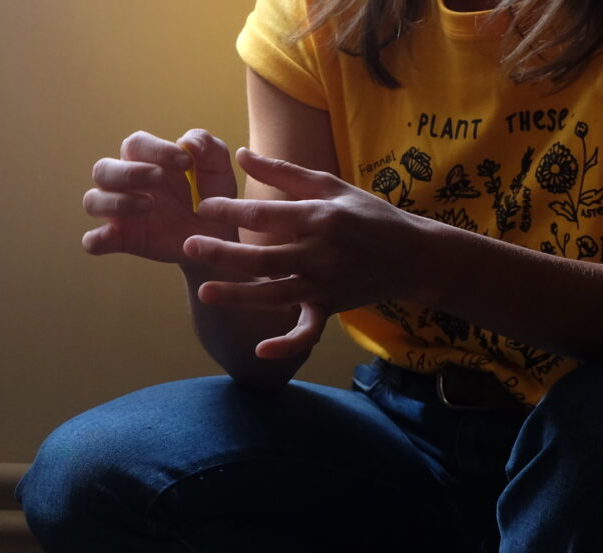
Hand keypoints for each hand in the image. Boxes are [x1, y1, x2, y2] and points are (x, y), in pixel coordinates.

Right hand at [83, 129, 237, 262]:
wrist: (216, 236)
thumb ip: (207, 146)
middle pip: (102, 169)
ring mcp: (120, 213)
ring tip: (149, 206)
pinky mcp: (121, 239)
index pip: (134, 144)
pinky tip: (112, 238)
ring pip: (93, 201)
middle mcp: (125, 183)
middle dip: (129, 172)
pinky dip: (96, 239)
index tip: (185, 162)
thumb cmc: (211, 195)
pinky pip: (93, 241)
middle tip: (160, 179)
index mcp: (145, 159)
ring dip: (116, 201)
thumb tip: (186, 142)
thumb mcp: (217, 167)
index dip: (156, 149)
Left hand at [183, 146, 435, 358]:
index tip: (202, 206)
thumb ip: (284, 172)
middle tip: (188, 246)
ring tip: (204, 292)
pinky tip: (260, 349)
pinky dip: (286, 344)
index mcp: (318, 217)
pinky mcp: (329, 307)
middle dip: (222, 253)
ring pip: (274, 294)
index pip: (265, 215)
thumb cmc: (367, 214)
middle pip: (262, 256)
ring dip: (238, 296)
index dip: (230, 211)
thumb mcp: (330, 186)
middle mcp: (319, 252)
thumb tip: (242, 153)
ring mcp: (324, 283)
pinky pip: (307, 331)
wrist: (413, 254)